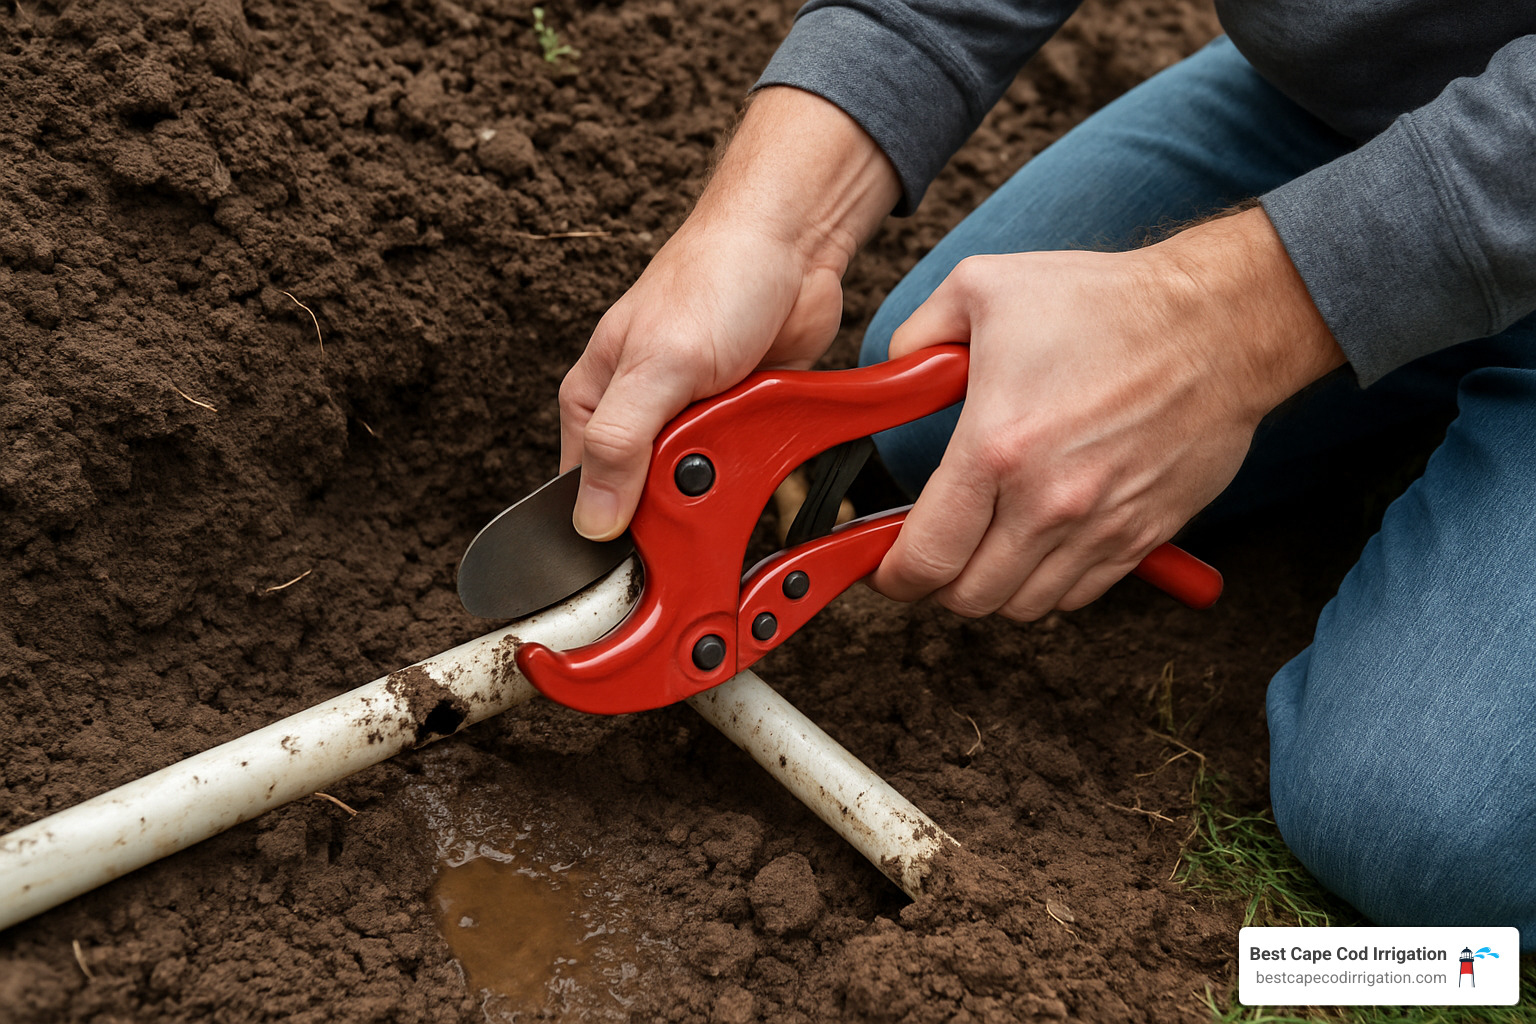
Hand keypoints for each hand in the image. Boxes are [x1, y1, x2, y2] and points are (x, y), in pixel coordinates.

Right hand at [561, 88, 899, 540]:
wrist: (794, 246)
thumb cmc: (716, 278)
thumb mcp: (658, 364)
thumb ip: (619, 442)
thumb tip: (591, 520)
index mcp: (593, 403)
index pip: (582, 496)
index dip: (611, 530)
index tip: (644, 549)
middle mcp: (636, 420)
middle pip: (646, 505)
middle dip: (679, 505)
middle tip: (704, 480)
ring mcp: (690, 427)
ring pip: (701, 495)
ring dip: (725, 486)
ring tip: (738, 446)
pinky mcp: (738, 428)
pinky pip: (745, 476)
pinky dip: (760, 473)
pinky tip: (768, 455)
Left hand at [870, 208, 1344, 618]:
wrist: (1217, 323)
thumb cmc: (1106, 304)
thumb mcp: (983, 288)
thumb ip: (916, 337)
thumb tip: (891, 374)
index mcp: (995, 449)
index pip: (924, 558)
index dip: (892, 573)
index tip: (886, 563)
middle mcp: (1047, 502)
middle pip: (967, 599)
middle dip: (938, 583)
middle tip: (936, 549)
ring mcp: (1099, 527)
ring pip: (1022, 607)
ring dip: (994, 587)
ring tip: (987, 544)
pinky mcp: (1141, 537)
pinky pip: (1078, 596)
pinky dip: (1050, 583)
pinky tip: (1041, 540)